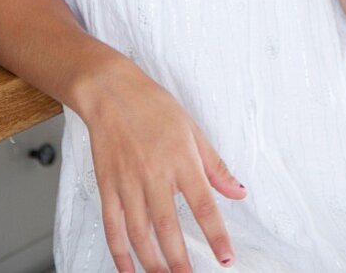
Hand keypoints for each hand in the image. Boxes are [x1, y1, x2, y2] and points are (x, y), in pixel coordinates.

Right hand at [87, 58, 243, 271]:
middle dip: (181, 262)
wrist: (111, 91)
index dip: (216, 235)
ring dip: (153, 263)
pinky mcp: (107, 186)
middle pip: (169, 228)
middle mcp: (154, 174)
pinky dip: (120, 253)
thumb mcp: (192, 129)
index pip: (203, 205)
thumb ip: (215, 165)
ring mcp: (128, 182)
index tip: (226, 259)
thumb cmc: (153, 106)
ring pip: (140, 233)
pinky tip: (129, 269)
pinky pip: (112, 227)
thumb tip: (238, 191)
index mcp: (181, 159)